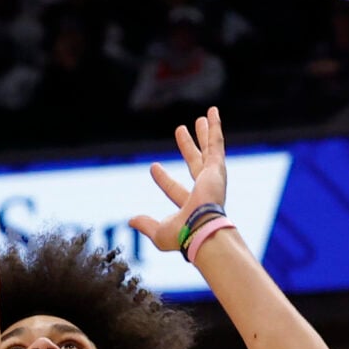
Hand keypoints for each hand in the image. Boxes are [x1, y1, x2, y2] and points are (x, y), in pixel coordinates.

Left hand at [126, 110, 232, 255]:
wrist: (201, 231)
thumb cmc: (182, 236)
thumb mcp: (158, 232)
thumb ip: (146, 225)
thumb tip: (131, 221)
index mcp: (189, 205)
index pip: (174, 189)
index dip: (163, 179)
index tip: (153, 167)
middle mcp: (203, 190)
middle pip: (194, 163)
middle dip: (189, 147)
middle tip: (182, 131)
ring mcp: (212, 178)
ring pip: (209, 150)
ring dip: (206, 134)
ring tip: (203, 118)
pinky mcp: (217, 168)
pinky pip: (216, 143)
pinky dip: (215, 127)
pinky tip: (213, 112)